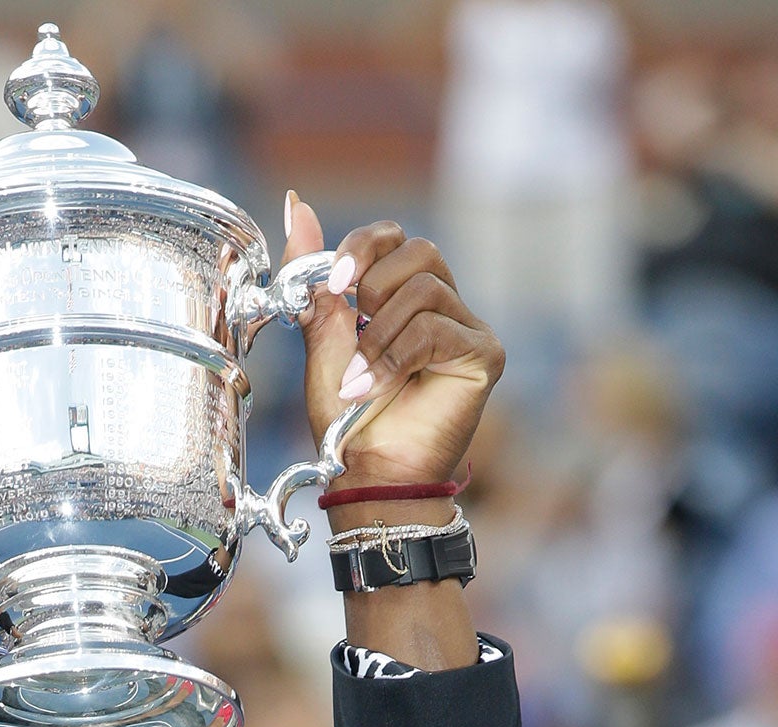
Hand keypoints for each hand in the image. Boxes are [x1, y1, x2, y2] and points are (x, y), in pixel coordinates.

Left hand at [281, 197, 502, 496]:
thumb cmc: (346, 416)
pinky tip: (376, 387)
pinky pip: (437, 328)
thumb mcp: (322, 336)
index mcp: (405, 295)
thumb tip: (295, 201)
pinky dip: (396, 358)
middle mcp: (444, 304)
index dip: (362, 248)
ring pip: (426, 290)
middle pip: (419, 251)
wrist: (367, 472)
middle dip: (373, 289)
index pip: (394, 238)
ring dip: (378, 337)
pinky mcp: (485, 355)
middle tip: (352, 332)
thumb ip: (313, 276)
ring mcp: (469, 329)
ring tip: (359, 379)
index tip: (334, 285)